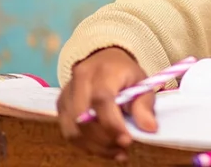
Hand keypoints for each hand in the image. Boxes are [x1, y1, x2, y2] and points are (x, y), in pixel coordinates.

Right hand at [56, 47, 157, 161]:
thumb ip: (144, 106)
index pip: (101, 100)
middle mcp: (80, 80)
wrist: (104, 60)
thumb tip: (149, 128)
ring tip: (117, 152)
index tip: (126, 141)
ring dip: (96, 146)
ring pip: (73, 129)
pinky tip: (104, 148)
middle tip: (124, 148)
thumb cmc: (124, 73)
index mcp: (103, 71)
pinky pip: (69, 132)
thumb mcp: (141, 83)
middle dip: (104, 139)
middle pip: (83, 118)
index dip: (112, 124)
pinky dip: (87, 145)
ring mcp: (67, 94)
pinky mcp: (61, 106)